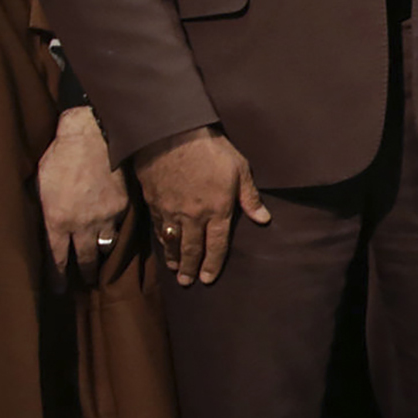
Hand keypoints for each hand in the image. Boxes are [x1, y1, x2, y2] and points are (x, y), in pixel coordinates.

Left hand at [39, 107, 126, 281]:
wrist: (92, 138)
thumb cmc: (59, 158)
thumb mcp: (40, 186)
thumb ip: (45, 212)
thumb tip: (47, 227)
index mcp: (57, 221)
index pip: (57, 259)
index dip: (57, 277)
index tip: (59, 290)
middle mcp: (82, 225)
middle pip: (86, 259)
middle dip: (85, 272)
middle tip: (85, 282)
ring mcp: (106, 217)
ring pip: (106, 245)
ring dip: (102, 251)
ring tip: (101, 255)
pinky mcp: (124, 207)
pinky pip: (119, 225)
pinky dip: (115, 228)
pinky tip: (112, 227)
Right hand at [134, 126, 269, 286]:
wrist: (171, 135)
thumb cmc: (211, 150)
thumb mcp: (240, 170)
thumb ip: (250, 198)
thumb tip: (264, 219)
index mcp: (218, 210)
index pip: (217, 245)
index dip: (213, 264)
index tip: (208, 279)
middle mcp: (193, 216)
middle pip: (192, 249)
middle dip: (190, 268)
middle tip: (188, 283)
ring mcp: (171, 210)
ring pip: (172, 241)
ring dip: (173, 258)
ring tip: (174, 271)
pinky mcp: (154, 201)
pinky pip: (158, 227)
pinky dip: (161, 239)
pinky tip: (164, 245)